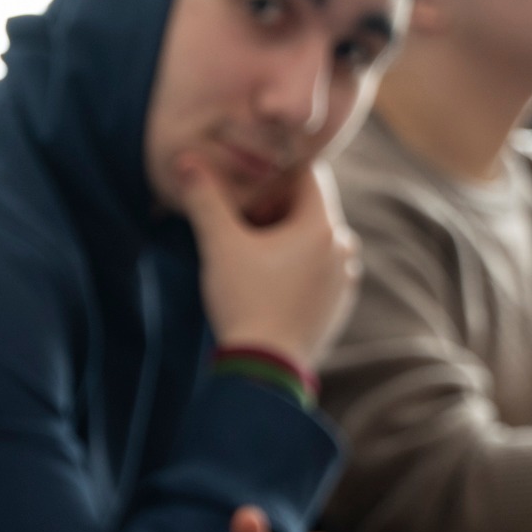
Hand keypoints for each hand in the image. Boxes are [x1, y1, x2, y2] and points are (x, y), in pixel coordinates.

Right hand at [179, 153, 359, 368]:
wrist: (266, 369)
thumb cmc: (245, 302)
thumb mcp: (220, 247)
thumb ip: (205, 201)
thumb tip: (186, 162)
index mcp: (322, 226)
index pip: (309, 175)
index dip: (275, 175)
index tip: (248, 191)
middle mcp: (343, 248)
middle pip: (312, 210)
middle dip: (278, 211)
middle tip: (242, 226)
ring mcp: (345, 280)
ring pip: (316, 242)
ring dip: (288, 241)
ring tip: (253, 259)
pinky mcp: (339, 305)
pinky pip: (320, 272)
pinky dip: (298, 269)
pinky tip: (268, 286)